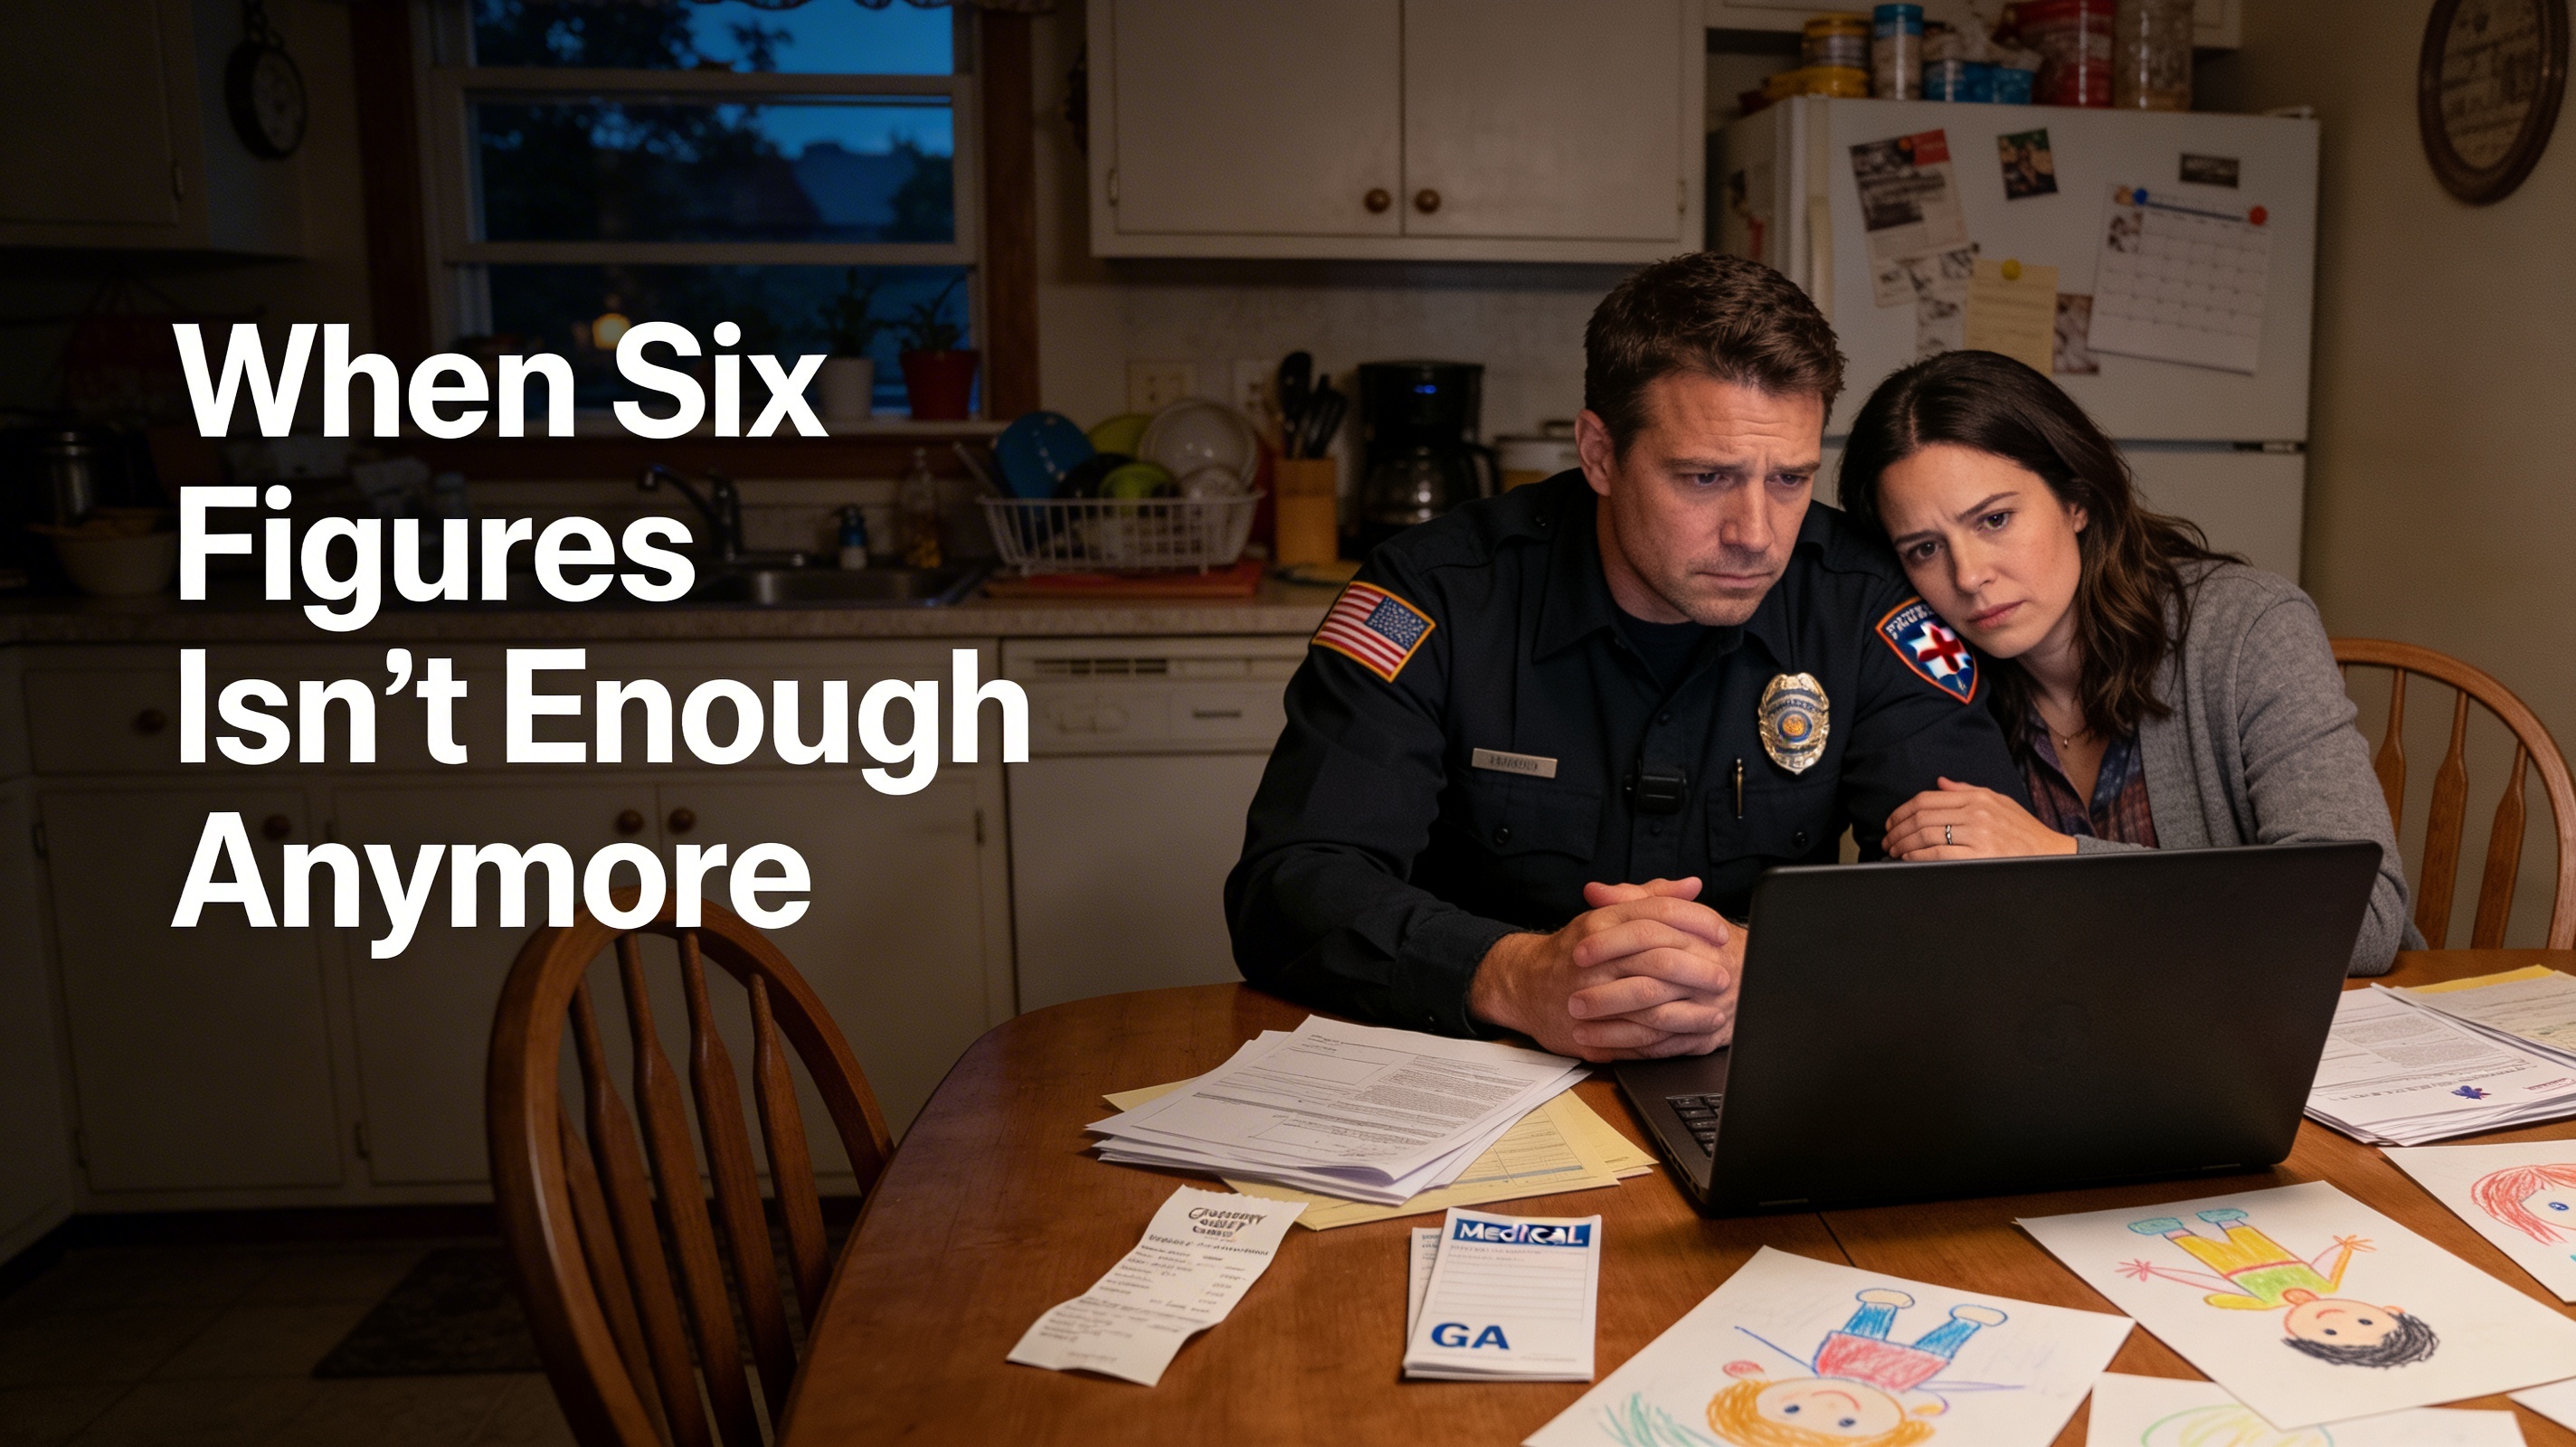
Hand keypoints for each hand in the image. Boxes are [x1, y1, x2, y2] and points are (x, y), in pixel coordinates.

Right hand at [1468, 878, 1741, 1061]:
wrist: (1523, 985)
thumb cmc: (1574, 949)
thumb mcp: (1608, 914)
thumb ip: (1651, 897)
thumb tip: (1691, 885)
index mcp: (1602, 921)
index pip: (1658, 913)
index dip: (1696, 922)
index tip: (1722, 934)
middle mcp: (1596, 954)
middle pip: (1657, 956)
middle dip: (1698, 967)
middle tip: (1724, 974)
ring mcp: (1590, 992)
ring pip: (1648, 996)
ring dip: (1689, 1006)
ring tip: (1717, 1010)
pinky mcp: (1590, 1027)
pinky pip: (1635, 1032)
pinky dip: (1667, 1035)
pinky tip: (1691, 1034)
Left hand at [1884, 777, 2078, 860]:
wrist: (2052, 854)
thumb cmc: (2025, 832)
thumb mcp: (1999, 802)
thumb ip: (1967, 791)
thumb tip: (1940, 783)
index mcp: (1978, 797)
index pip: (1927, 799)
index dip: (1901, 811)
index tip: (1891, 822)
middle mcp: (1976, 812)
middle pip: (1921, 817)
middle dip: (1897, 830)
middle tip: (1887, 840)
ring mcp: (1978, 834)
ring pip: (1925, 835)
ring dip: (1902, 844)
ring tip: (1894, 851)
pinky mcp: (1979, 856)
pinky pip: (1937, 855)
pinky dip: (1917, 857)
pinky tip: (1909, 859)